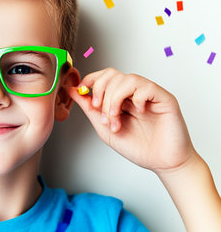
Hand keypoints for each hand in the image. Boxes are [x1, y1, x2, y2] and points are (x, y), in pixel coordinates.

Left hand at [69, 68, 195, 173]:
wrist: (162, 162)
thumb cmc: (137, 147)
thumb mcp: (104, 128)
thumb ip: (90, 109)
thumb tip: (73, 90)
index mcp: (119, 97)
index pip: (103, 77)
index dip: (90, 81)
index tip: (84, 95)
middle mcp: (133, 92)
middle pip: (111, 74)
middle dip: (101, 92)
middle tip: (101, 112)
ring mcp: (148, 93)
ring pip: (126, 79)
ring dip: (115, 100)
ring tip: (116, 119)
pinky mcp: (164, 98)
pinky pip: (145, 87)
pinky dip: (136, 100)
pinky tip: (140, 113)